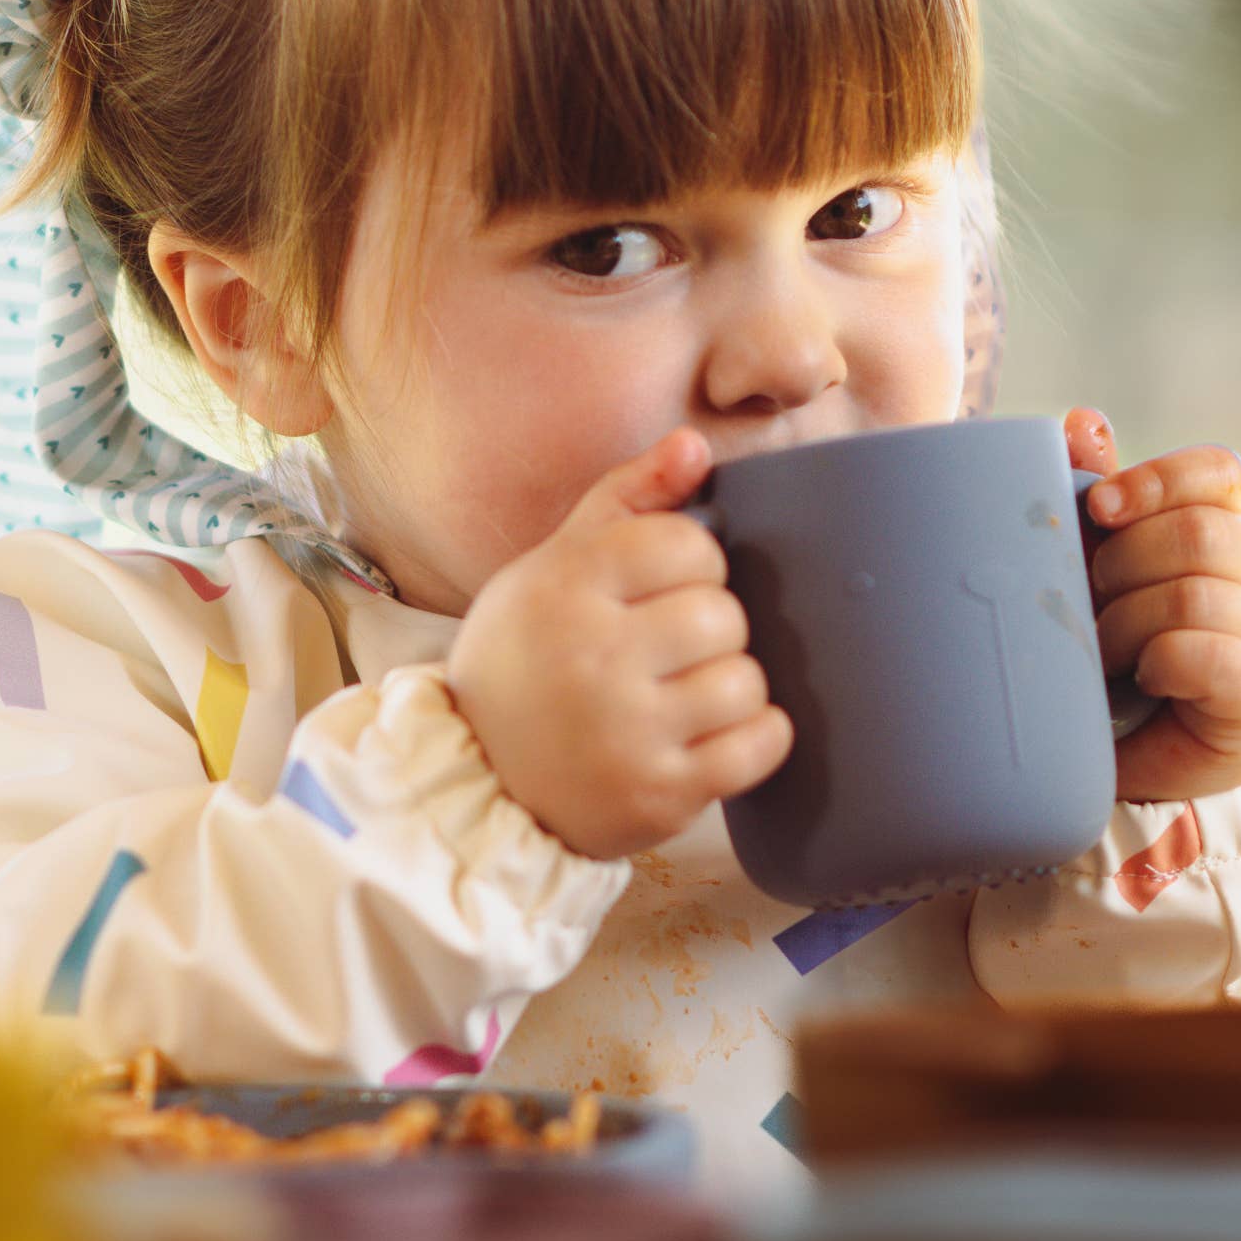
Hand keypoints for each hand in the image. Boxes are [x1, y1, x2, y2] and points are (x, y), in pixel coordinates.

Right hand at [445, 428, 794, 860]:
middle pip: (723, 614)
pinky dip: (759, 736)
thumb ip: (625, 498)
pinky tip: (725, 732)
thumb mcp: (551, 567)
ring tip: (693, 692)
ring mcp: (626, 733)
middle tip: (679, 647)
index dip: (696, 562)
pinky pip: (760, 745)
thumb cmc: (527, 657)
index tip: (670, 587)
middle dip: (715, 627)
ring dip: (735, 685)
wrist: (480, 776)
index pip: (689, 545)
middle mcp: (592, 658)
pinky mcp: (658, 795)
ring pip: (746, 681)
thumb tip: (696, 445)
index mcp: (564, 588)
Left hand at [1067, 407, 1240, 801]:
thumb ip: (1104, 506)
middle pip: (1200, 532)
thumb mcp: (1105, 580)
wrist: (1145, 766)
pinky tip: (1148, 679)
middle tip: (1092, 602)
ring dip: (1129, 623)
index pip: (1220, 474)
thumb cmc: (1123, 664)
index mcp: (1226, 538)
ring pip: (1198, 593)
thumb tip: (1081, 420)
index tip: (1101, 509)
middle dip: (1124, 564)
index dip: (1159, 479)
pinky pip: (1217, 657)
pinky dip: (1166, 662)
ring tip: (1109, 655)